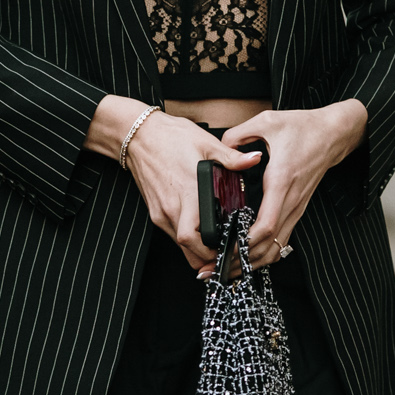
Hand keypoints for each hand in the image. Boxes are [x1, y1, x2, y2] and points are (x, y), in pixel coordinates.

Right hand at [85, 98, 253, 271]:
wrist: (138, 135)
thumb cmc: (170, 137)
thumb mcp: (206, 142)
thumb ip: (232, 157)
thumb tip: (255, 159)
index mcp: (187, 193)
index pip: (194, 238)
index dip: (212, 251)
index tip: (230, 250)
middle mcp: (171, 209)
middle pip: (188, 250)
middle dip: (208, 258)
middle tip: (227, 254)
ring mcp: (160, 213)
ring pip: (180, 245)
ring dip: (197, 250)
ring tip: (217, 244)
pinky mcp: (154, 212)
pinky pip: (172, 234)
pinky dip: (187, 239)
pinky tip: (200, 229)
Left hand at [227, 101, 367, 268]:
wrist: (333, 134)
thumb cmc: (302, 127)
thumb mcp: (267, 122)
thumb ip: (238, 135)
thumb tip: (218, 150)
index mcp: (280, 181)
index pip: (265, 224)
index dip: (244, 243)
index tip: (224, 250)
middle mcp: (290, 200)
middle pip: (268, 245)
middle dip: (242, 260)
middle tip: (215, 270)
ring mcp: (296, 208)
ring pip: (276, 248)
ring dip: (252, 262)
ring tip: (227, 270)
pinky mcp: (296, 210)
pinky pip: (281, 240)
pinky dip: (263, 253)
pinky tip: (246, 258)